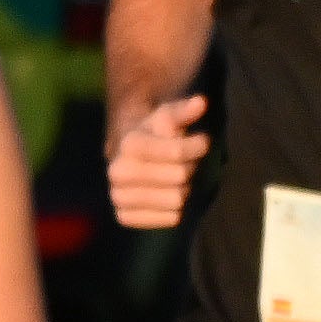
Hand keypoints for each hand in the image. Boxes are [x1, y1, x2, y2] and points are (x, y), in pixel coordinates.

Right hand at [109, 93, 206, 229]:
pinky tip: (165, 193)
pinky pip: (171, 218)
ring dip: (184, 189)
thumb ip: (185, 110)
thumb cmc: (154, 133)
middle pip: (181, 177)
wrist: (127, 156)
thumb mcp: (168, 117)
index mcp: (128, 144)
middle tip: (184, 162)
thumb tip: (201, 103)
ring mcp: (119, 197)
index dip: (198, 146)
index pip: (179, 153)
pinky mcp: (124, 217)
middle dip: (190, 168)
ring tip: (173, 177)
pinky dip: (175, 208)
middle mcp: (118, 172)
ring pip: (178, 200)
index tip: (202, 141)